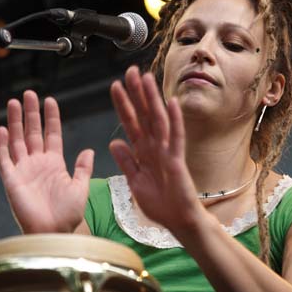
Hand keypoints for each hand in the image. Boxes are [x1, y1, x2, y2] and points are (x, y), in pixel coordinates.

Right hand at [0, 90, 93, 232]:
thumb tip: (89, 150)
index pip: (51, 134)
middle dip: (30, 113)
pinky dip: (2, 145)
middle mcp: (37, 163)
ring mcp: (23, 170)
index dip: (50, 118)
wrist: (55, 232)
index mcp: (54, 163)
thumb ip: (83, 168)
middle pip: (32, 132)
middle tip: (28, 93)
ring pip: (17, 141)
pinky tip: (2, 130)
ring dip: (14, 122)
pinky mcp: (12, 180)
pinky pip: (5, 160)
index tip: (49, 100)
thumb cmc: (69, 214)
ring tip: (13, 103)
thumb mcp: (80, 188)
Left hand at [109, 66, 211, 238]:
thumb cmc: (159, 203)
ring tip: (147, 78)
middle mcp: (155, 147)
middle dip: (136, 93)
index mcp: (143, 152)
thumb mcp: (134, 181)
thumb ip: (126, 161)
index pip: (130, 122)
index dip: (123, 104)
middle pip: (143, 115)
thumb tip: (114, 142)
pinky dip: (174, 121)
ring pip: (158, 120)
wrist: (177, 220)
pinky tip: (171, 103)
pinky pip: (176, 138)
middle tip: (130, 71)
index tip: (114, 86)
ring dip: (152, 99)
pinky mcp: (177, 161)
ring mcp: (167, 151)